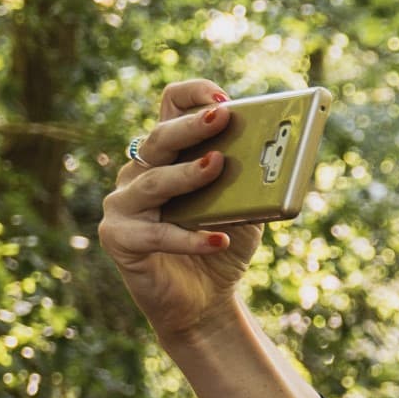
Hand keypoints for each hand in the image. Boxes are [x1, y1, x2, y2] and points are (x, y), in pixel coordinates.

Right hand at [99, 80, 258, 340]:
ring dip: (187, 173)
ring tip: (217, 165)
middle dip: (192, 126)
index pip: (170, 108)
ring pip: (153, 182)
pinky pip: (155, 235)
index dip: (192, 96)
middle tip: (223, 116)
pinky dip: (190, 237)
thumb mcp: (246, 209)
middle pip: (160, 139)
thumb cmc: (221, 244)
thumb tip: (280, 158)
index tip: (225, 98)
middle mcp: (138, 172)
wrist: (203, 301)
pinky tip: (219, 239)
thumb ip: (254, 182)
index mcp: (168, 155)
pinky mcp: (118, 238)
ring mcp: (123, 204)